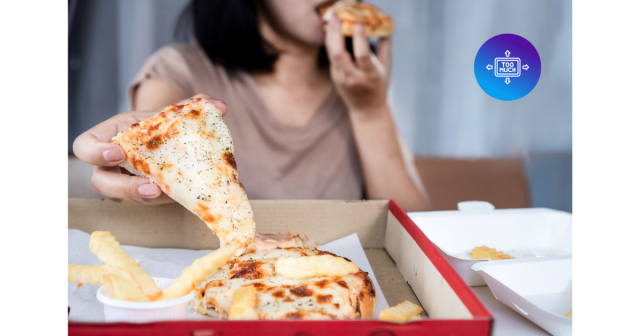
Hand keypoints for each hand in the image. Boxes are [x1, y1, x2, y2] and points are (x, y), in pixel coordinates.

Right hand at [73, 93, 226, 204]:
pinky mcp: (145, 195)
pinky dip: (166, 199)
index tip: (118, 153)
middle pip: (101, 182)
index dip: (95, 152)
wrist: (173, 137)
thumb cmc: (163, 122)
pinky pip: (149, 202)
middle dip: (123, 188)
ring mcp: (127, 181)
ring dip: (146, 198)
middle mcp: (114, 163)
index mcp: (112, 135)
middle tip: (150, 188)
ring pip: (126, 197)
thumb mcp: (171, 112)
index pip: (85, 145)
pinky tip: (184, 194)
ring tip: (167, 194)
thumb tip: (219, 105)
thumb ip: (192, 105)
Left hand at [325, 14, 390, 112]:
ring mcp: (341, 78)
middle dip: (336, 33)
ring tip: (334, 19)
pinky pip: (331, 56)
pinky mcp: (334, 76)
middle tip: (338, 16)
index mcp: (370, 75)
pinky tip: (333, 30)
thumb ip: (385, 46)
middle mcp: (353, 77)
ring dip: (331, 35)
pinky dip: (331, 41)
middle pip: (339, 54)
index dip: (359, 38)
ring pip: (331, 54)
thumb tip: (385, 25)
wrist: (366, 109)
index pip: (361, 55)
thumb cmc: (379, 85)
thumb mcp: (386, 67)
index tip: (359, 22)